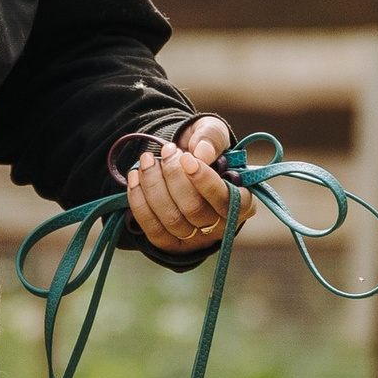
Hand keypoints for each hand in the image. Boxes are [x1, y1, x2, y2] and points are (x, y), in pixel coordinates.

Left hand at [124, 114, 252, 257]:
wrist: (181, 163)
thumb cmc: (204, 149)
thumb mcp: (211, 134)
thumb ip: (211, 137)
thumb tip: (202, 152)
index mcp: (243, 202)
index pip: (226, 200)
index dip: (205, 181)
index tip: (185, 158)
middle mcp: (222, 226)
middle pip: (195, 210)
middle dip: (174, 178)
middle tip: (166, 151)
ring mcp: (196, 239)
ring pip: (171, 219)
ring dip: (153, 186)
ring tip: (147, 160)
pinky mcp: (171, 243)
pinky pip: (152, 228)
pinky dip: (139, 201)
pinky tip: (135, 177)